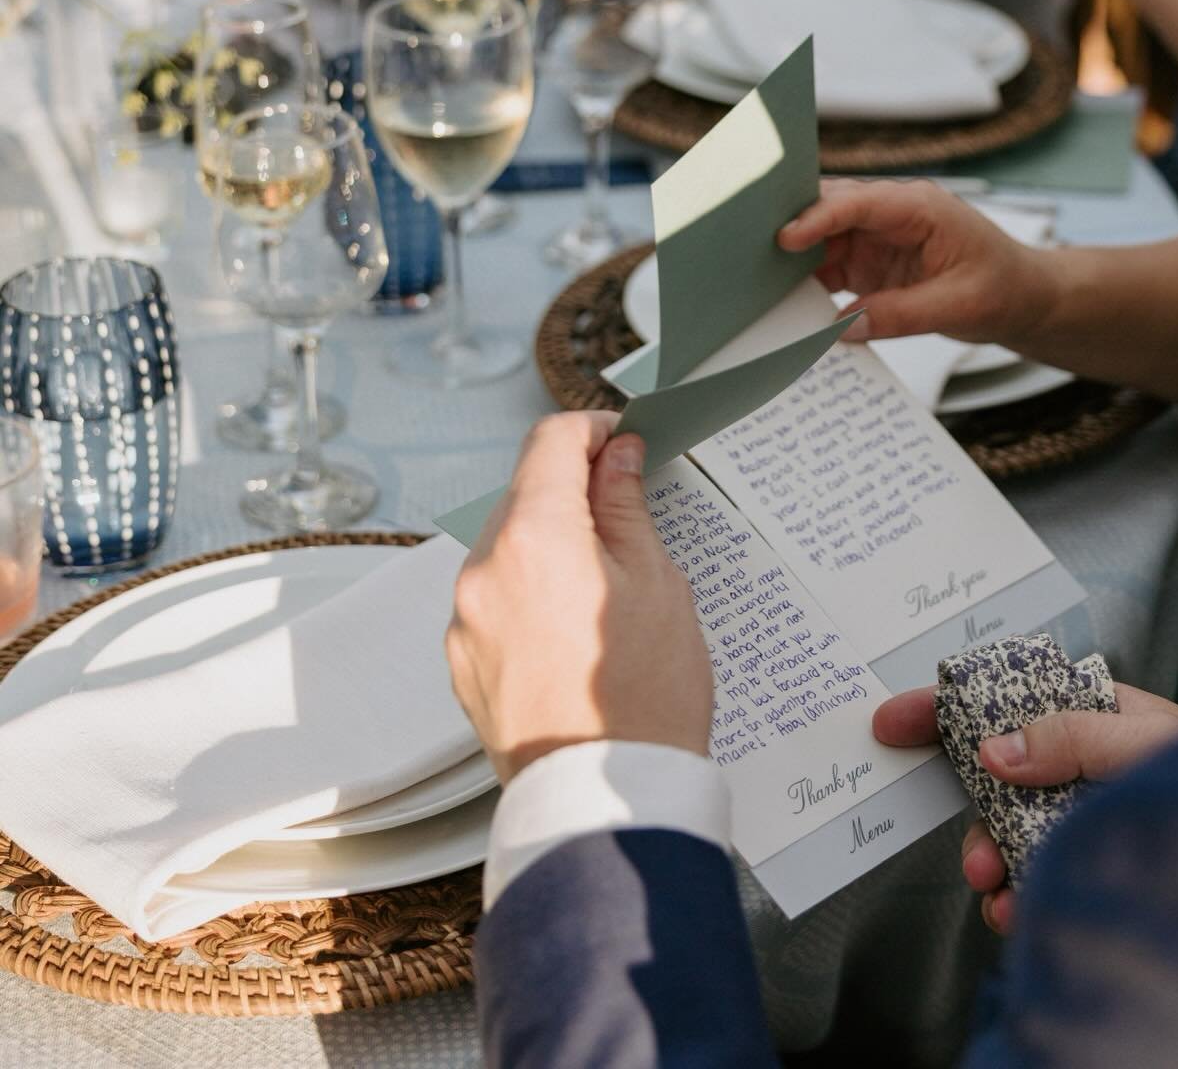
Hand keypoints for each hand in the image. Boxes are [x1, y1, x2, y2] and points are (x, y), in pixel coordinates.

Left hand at [445, 413, 712, 784]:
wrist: (604, 805)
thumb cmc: (642, 700)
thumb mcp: (657, 584)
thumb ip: (625, 507)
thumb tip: (617, 457)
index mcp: (532, 537)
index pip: (551, 442)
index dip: (593, 430)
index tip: (624, 441)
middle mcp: (482, 571)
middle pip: (524, 494)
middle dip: (574, 490)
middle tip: (629, 508)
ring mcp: (464, 620)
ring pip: (507, 547)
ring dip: (550, 542)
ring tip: (609, 580)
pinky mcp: (462, 663)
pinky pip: (495, 599)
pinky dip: (531, 591)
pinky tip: (578, 625)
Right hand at [778, 177, 1049, 347]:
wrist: (1025, 297)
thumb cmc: (1004, 288)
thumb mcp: (961, 306)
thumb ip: (902, 314)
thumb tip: (844, 328)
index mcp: (920, 207)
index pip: (860, 202)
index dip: (818, 216)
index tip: (784, 237)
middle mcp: (893, 214)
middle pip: (831, 210)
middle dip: (791, 224)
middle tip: (747, 247)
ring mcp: (879, 237)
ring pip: (823, 238)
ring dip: (793, 258)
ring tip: (754, 279)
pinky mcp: (872, 261)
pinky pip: (830, 265)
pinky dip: (806, 281)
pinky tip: (783, 300)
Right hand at [873, 681, 1177, 934]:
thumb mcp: (1143, 742)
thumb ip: (1069, 738)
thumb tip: (993, 751)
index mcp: (1090, 714)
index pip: (1004, 700)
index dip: (943, 708)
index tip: (891, 722)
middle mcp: (1078, 765)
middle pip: (996, 778)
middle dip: (975, 818)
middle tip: (977, 859)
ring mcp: (1080, 817)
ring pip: (1009, 834)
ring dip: (994, 863)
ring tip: (1004, 894)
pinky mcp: (1086, 865)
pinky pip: (1031, 878)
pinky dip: (1016, 899)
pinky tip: (1024, 913)